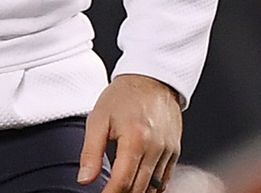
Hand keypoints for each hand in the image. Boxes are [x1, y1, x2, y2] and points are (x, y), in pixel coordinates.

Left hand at [78, 74, 181, 192]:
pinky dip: (152, 188)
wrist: (153, 79)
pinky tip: (139, 186)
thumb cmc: (124, 95)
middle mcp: (156, 147)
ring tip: (122, 190)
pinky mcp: (175, 151)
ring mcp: (168, 151)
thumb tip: (85, 179)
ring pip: (154, 188)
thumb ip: (90, 152)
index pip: (122, 181)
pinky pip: (165, 180)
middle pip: (139, 189)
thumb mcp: (98, 119)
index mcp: (135, 139)